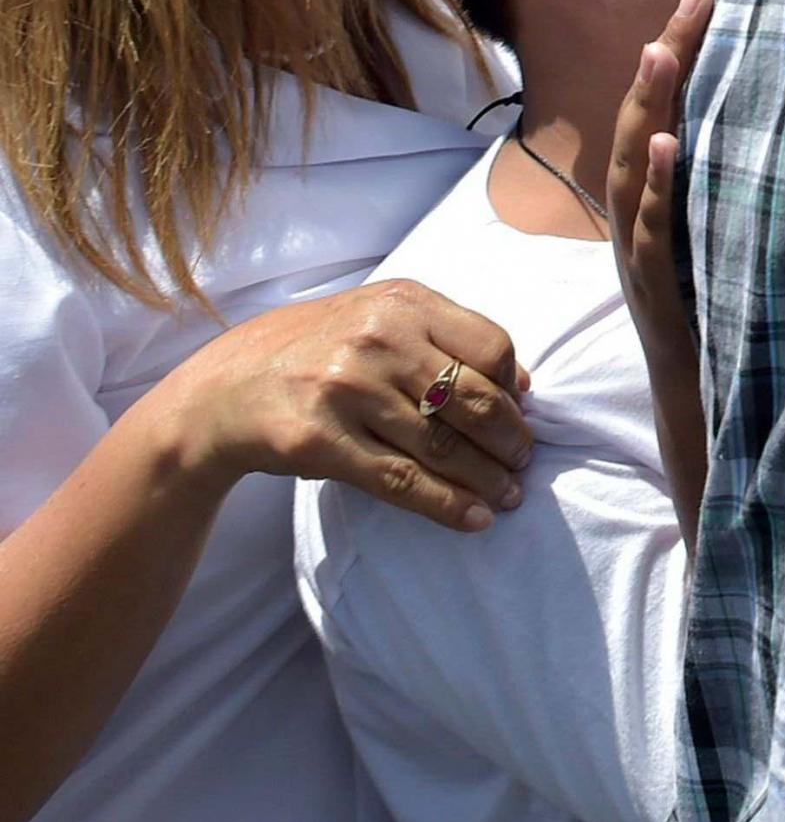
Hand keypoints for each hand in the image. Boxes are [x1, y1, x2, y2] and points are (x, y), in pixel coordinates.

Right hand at [156, 278, 529, 531]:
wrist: (224, 387)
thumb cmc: (319, 350)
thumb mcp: (379, 317)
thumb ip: (445, 336)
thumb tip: (520, 384)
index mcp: (403, 303)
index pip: (491, 346)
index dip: (513, 388)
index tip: (520, 413)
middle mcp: (379, 340)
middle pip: (474, 400)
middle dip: (510, 440)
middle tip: (524, 463)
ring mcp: (348, 391)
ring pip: (443, 447)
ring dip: (487, 480)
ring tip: (509, 497)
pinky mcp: (321, 442)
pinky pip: (402, 482)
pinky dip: (447, 505)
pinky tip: (474, 518)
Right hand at [607, 0, 712, 536]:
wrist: (707, 422)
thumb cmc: (729, 332)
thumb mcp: (734, 250)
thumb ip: (739, 197)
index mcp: (657, 212)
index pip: (661, 117)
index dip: (677, 56)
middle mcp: (640, 228)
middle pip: (643, 126)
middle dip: (667, 58)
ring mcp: (642, 261)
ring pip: (636, 172)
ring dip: (650, 108)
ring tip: (664, 47)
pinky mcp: (657, 297)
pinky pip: (652, 237)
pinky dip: (659, 188)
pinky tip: (671, 146)